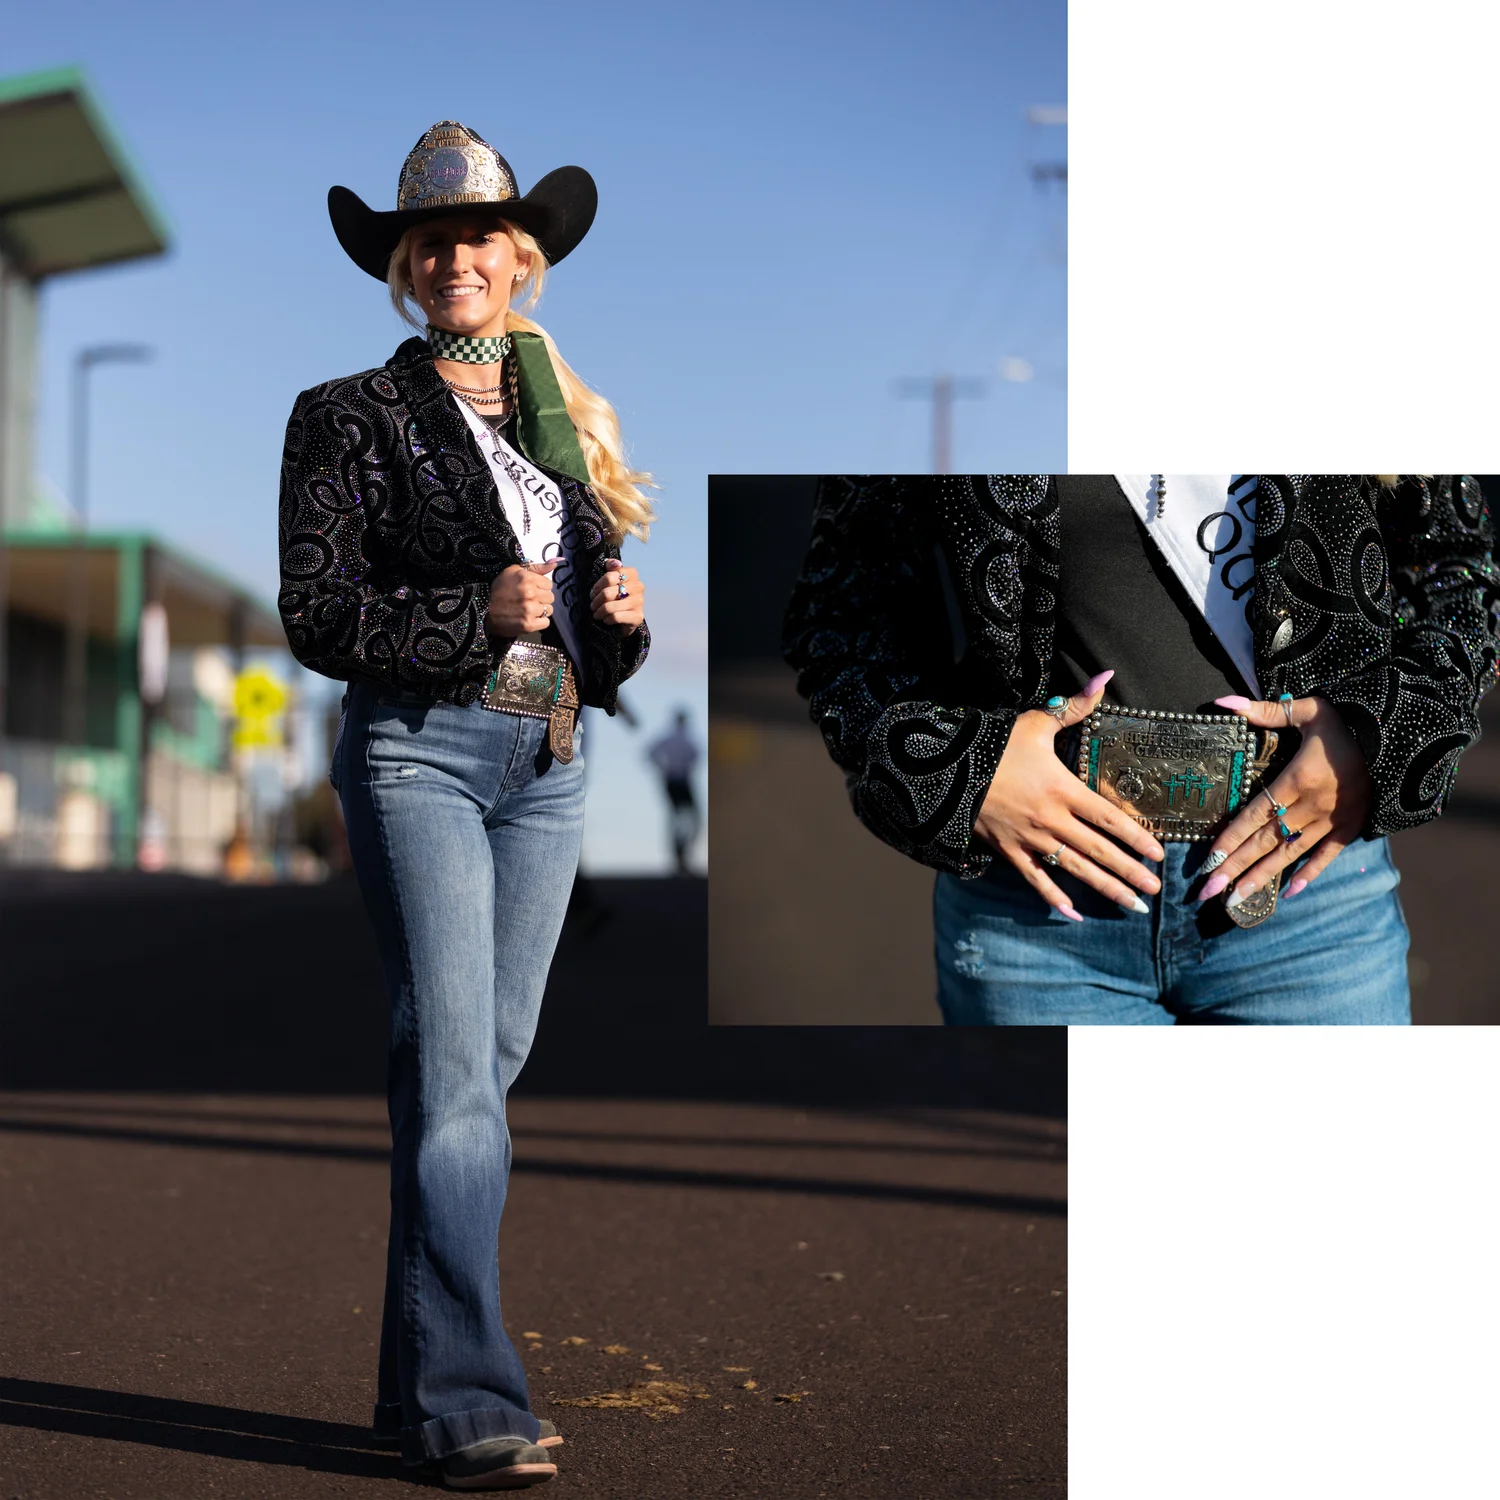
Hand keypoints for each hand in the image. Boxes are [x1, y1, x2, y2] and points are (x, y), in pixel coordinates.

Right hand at [487, 560, 557, 636]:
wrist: (483, 610)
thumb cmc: (498, 589)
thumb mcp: (513, 571)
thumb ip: (536, 567)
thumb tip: (555, 563)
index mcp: (527, 578)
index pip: (548, 584)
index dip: (540, 587)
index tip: (531, 590)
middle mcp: (530, 593)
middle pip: (550, 597)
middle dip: (541, 598)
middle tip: (528, 600)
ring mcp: (529, 610)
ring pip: (549, 610)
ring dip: (540, 610)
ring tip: (528, 610)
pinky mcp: (528, 624)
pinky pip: (546, 622)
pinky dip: (539, 622)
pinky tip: (529, 618)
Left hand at [590, 558, 643, 634]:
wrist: (626, 618)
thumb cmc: (616, 596)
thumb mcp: (611, 580)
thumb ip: (611, 568)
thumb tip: (614, 563)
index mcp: (632, 574)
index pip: (609, 576)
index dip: (598, 586)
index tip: (594, 592)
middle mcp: (638, 586)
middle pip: (608, 593)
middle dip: (596, 601)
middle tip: (593, 605)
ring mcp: (639, 602)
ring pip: (610, 607)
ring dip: (600, 612)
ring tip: (597, 614)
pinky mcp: (638, 616)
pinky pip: (616, 617)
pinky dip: (607, 619)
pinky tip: (606, 619)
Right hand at [974, 670, 1165, 919]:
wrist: (948, 770)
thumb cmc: (997, 745)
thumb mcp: (1036, 723)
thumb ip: (1075, 707)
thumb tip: (1104, 678)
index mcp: (1063, 789)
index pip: (1110, 818)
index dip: (1136, 837)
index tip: (1158, 854)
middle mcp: (1052, 819)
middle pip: (1100, 851)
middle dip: (1130, 872)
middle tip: (1155, 890)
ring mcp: (1031, 839)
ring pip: (1076, 870)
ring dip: (1105, 888)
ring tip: (1132, 905)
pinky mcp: (1010, 850)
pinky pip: (1036, 879)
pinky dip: (1054, 898)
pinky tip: (1074, 914)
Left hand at [1198, 693, 1373, 906]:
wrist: (1401, 737)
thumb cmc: (1349, 721)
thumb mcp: (1308, 709)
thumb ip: (1264, 711)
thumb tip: (1223, 703)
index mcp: (1297, 780)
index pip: (1254, 815)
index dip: (1230, 839)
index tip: (1207, 862)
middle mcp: (1312, 806)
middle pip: (1265, 842)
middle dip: (1234, 868)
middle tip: (1207, 893)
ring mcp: (1332, 820)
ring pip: (1289, 854)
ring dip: (1261, 878)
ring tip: (1235, 901)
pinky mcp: (1351, 826)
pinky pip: (1327, 855)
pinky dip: (1309, 874)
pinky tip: (1289, 893)